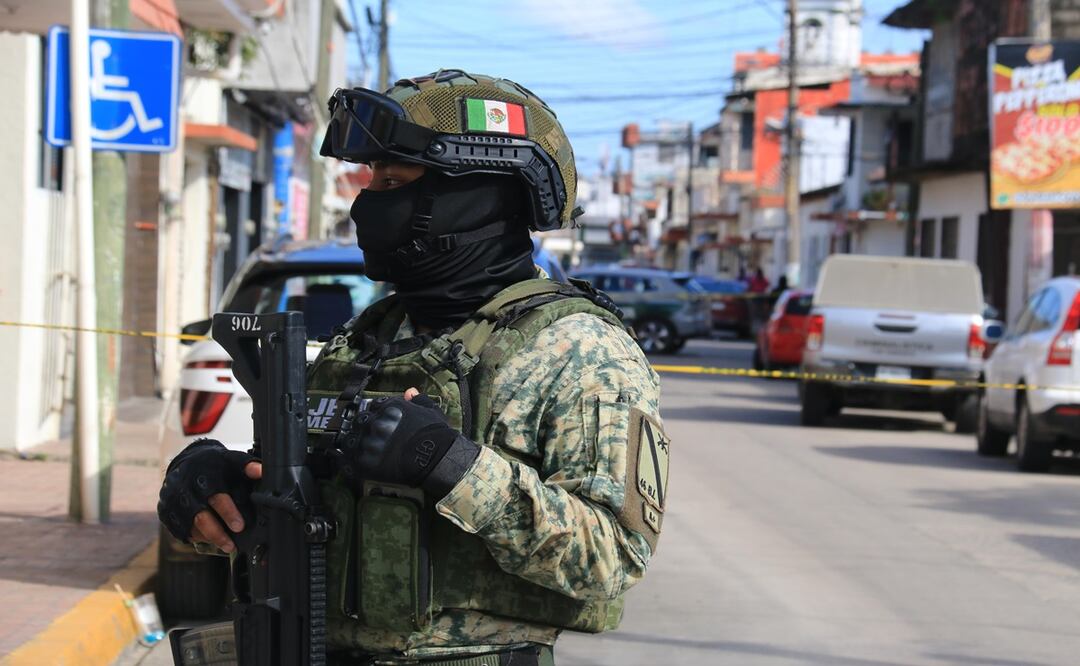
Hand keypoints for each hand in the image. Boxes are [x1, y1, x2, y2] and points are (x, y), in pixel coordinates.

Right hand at [157, 440, 261, 553]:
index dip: (228, 512)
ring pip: (188, 526)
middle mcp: (184, 488)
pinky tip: (208, 541)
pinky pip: (178, 529)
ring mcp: (172, 500)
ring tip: (225, 546)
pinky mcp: (165, 510)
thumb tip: (262, 471)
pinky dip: (193, 537)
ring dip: (207, 538)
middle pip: (199, 516)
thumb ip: (247, 466)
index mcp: (203, 475)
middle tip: (232, 545)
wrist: (186, 461)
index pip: (216, 496)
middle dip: (216, 533)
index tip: (240, 526)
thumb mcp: (231, 460)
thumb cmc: (214, 464)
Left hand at [340, 391, 457, 487]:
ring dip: (354, 444)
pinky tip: (352, 465)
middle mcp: (375, 423)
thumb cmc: (435, 434)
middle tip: (371, 437)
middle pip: (359, 422)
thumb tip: (410, 391)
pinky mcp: (365, 463)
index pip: (373, 406)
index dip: (376, 414)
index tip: (380, 421)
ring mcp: (368, 442)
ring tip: (361, 451)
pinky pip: (348, 462)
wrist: (436, 458)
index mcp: (388, 408)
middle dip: (363, 427)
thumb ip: (418, 399)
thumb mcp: (430, 410)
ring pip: (350, 440)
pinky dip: (348, 463)